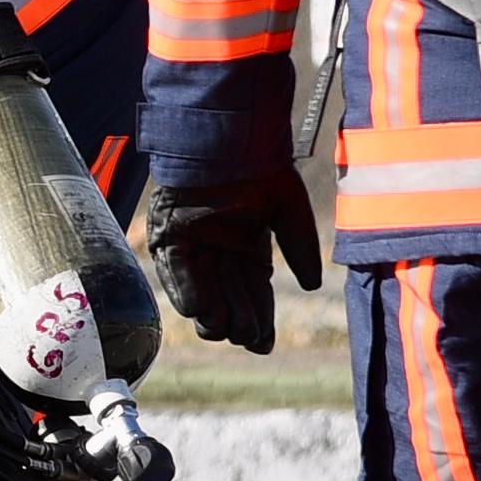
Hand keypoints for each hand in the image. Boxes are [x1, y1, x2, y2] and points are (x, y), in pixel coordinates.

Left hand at [139, 166, 323, 353]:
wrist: (231, 135)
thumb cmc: (261, 167)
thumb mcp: (289, 211)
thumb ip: (299, 247)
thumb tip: (311, 286)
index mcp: (249, 247)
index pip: (255, 294)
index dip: (260, 320)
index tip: (263, 345)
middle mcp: (221, 251)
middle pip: (229, 299)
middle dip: (239, 322)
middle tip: (249, 339)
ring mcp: (193, 244)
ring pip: (203, 291)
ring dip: (213, 313)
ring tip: (225, 330)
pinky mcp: (169, 234)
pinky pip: (176, 270)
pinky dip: (186, 290)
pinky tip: (199, 310)